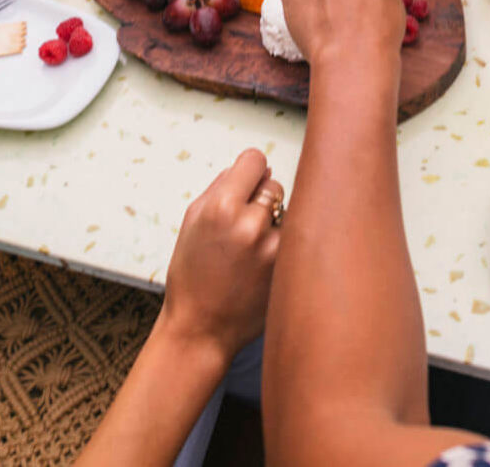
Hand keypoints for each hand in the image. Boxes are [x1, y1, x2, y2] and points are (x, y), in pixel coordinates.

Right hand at [160, 148, 282, 358]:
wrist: (201, 328)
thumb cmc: (193, 272)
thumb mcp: (193, 220)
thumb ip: (222, 185)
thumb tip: (260, 165)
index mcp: (221, 207)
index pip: (255, 159)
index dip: (250, 169)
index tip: (247, 182)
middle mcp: (250, 224)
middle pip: (274, 185)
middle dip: (261, 198)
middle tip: (243, 225)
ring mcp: (273, 249)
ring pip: (289, 212)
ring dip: (275, 223)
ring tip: (251, 250)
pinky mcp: (288, 269)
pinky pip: (297, 238)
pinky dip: (285, 245)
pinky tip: (263, 264)